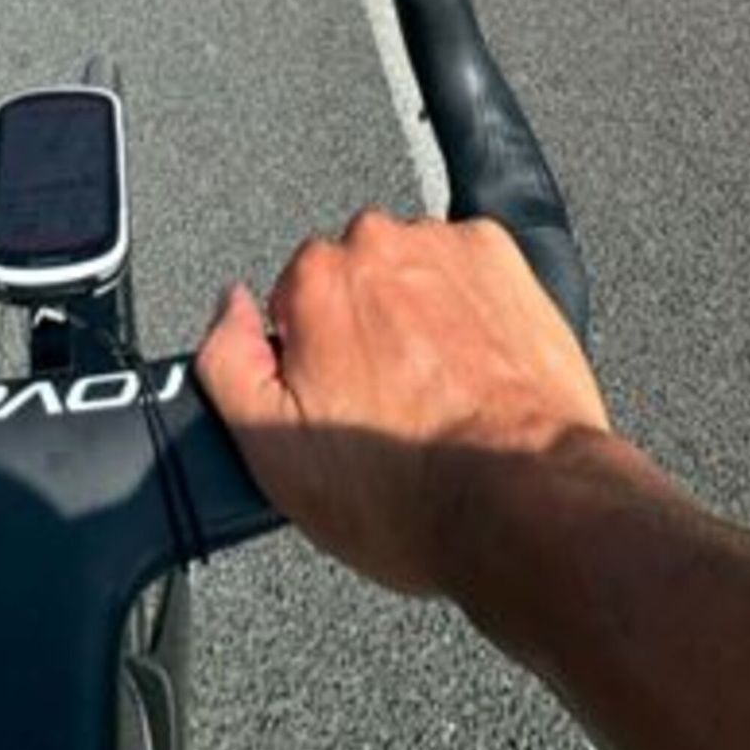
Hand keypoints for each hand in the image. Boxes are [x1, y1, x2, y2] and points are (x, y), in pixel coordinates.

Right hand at [196, 211, 608, 597]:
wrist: (523, 503)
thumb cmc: (408, 493)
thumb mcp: (272, 453)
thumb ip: (227, 361)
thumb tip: (229, 307)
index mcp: (315, 282)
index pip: (292, 300)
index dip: (312, 357)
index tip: (337, 399)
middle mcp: (379, 246)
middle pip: (355, 277)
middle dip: (365, 327)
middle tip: (390, 404)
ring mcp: (447, 250)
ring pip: (413, 271)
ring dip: (420, 314)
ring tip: (442, 393)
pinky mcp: (505, 262)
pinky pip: (470, 269)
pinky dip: (472, 306)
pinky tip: (478, 368)